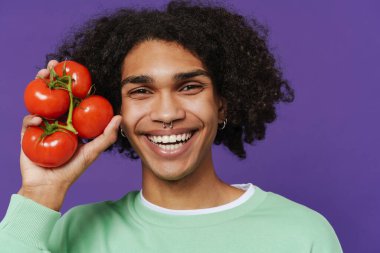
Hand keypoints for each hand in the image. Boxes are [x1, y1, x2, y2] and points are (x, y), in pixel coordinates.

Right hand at [18, 60, 121, 210]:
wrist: (50, 186)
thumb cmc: (73, 170)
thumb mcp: (92, 152)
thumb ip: (106, 136)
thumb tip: (119, 117)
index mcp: (70, 121)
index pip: (70, 97)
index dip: (70, 82)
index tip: (72, 68)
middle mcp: (56, 121)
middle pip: (53, 94)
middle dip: (51, 77)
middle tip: (52, 65)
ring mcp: (41, 126)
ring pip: (38, 101)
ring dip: (38, 87)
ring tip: (41, 76)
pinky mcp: (27, 135)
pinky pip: (27, 122)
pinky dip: (31, 118)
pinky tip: (37, 119)